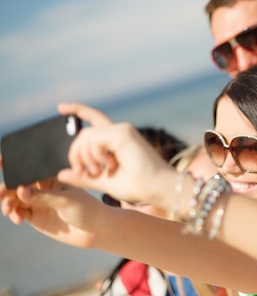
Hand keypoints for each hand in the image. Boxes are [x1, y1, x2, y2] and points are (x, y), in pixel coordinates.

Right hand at [0, 171, 104, 248]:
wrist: (96, 231)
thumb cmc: (88, 209)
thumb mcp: (67, 201)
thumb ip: (44, 197)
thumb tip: (20, 190)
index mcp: (52, 177)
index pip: (31, 168)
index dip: (14, 165)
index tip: (0, 162)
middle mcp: (43, 188)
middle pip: (18, 184)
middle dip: (6, 187)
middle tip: (0, 192)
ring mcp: (38, 202)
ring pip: (15, 199)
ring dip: (7, 202)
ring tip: (8, 209)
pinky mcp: (35, 217)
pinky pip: (18, 213)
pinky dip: (14, 214)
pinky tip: (17, 218)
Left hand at [56, 103, 175, 207]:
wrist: (157, 188)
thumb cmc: (137, 186)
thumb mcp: (104, 181)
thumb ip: (84, 177)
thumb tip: (61, 173)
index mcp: (116, 140)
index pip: (94, 118)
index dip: (78, 110)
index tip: (61, 107)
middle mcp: (120, 131)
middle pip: (83, 134)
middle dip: (75, 154)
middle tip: (83, 172)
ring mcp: (122, 130)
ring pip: (86, 137)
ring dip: (85, 158)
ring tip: (98, 173)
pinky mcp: (123, 134)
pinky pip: (95, 141)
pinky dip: (95, 156)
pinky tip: (109, 166)